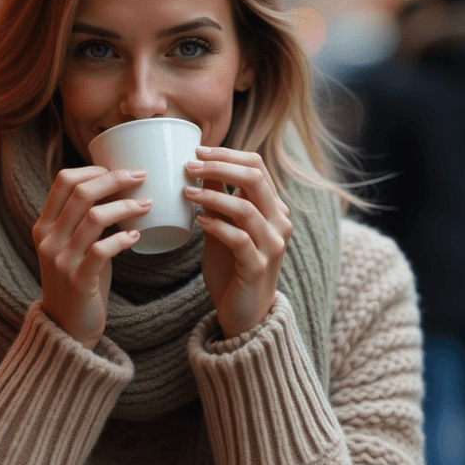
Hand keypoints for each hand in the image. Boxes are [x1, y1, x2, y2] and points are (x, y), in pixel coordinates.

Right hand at [33, 166, 150, 349]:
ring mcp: (61, 260)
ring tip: (147, 205)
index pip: (63, 181)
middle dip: (115, 179)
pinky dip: (123, 239)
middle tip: (141, 176)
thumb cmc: (78, 281)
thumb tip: (120, 190)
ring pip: (94, 217)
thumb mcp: (71, 246)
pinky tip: (137, 236)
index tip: (117, 169)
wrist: (67, 327)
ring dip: (126, 206)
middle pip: (81, 193)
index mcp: (44, 226)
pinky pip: (102, 250)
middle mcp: (48, 239)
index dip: (92, 170)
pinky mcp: (78, 280)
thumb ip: (83, 223)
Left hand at [185, 146, 291, 338]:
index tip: (197, 151)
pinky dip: (217, 225)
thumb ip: (217, 202)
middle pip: (254, 178)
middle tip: (188, 165)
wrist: (246, 313)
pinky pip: (239, 239)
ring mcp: (272, 244)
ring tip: (186, 191)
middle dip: (219, 167)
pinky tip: (198, 221)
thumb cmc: (233, 268)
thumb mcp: (224, 228)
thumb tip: (196, 168)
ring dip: (211, 195)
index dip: (226, 154)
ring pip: (245, 207)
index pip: (256, 166)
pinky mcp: (258, 266)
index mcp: (273, 207)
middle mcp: (278, 222)